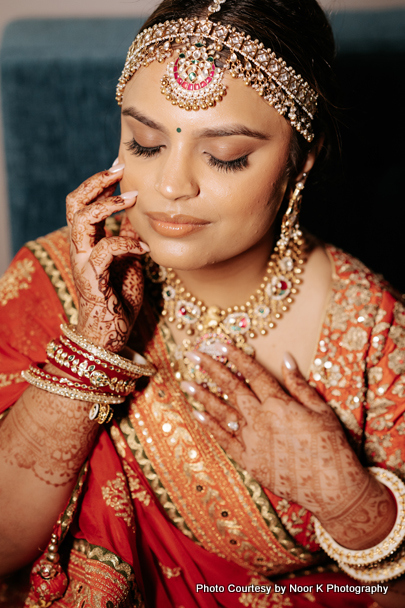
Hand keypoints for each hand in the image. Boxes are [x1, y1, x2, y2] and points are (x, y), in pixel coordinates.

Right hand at [66, 163, 147, 351]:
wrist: (111, 334)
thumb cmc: (119, 299)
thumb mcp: (130, 262)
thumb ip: (131, 240)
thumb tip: (139, 220)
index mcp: (89, 242)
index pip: (84, 203)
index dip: (99, 183)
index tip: (121, 169)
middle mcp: (81, 248)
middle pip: (75, 203)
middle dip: (96, 182)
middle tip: (119, 169)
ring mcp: (83, 262)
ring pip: (82, 219)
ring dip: (108, 205)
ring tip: (132, 198)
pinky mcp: (91, 278)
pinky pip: (104, 249)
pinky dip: (126, 243)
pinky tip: (145, 248)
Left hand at [183, 344, 395, 547]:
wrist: (331, 488)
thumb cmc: (331, 446)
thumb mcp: (320, 409)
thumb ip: (299, 383)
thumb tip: (286, 357)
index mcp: (279, 404)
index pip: (253, 373)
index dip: (236, 357)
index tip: (220, 344)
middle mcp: (261, 419)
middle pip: (231, 388)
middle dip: (211, 369)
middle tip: (193, 355)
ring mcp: (252, 440)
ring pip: (222, 412)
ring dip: (202, 395)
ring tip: (185, 381)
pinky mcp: (249, 460)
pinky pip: (224, 440)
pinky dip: (209, 426)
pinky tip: (196, 414)